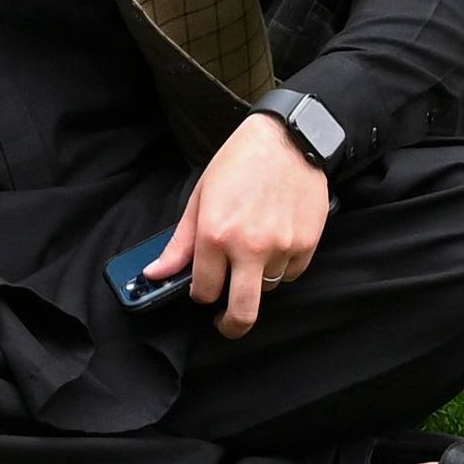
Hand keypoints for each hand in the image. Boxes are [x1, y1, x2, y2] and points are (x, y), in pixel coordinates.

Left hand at [158, 118, 330, 337]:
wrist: (288, 138)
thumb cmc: (240, 162)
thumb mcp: (201, 197)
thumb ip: (180, 243)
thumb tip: (156, 273)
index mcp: (216, 234)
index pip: (204, 292)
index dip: (200, 295)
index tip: (203, 290)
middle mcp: (249, 246)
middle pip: (242, 312)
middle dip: (230, 325)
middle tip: (225, 321)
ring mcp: (282, 247)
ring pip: (268, 289)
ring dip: (258, 281)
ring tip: (254, 251)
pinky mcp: (307, 243)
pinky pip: (292, 273)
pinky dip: (282, 266)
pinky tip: (276, 241)